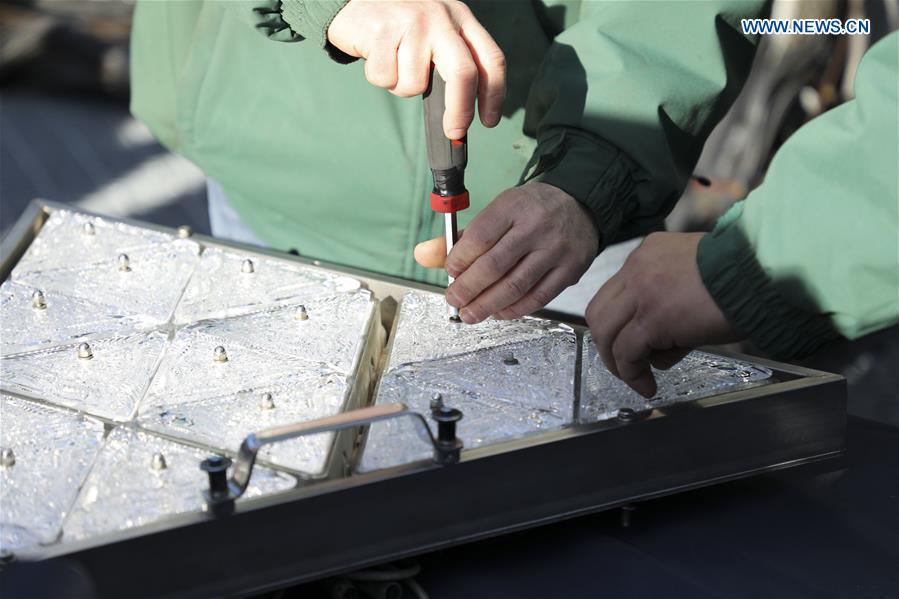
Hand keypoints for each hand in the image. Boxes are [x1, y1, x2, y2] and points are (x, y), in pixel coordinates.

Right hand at [327, 0, 505, 138]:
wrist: (355, 0)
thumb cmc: (399, 24)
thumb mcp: (435, 32)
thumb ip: (451, 61)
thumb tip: (460, 113)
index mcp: (460, 19)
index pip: (490, 60)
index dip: (494, 95)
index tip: (489, 120)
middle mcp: (440, 18)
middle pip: (463, 74)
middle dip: (460, 111)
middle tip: (454, 131)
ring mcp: (411, 23)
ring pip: (415, 84)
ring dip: (401, 86)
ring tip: (394, 63)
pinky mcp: (382, 31)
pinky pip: (386, 78)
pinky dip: (380, 77)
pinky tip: (377, 55)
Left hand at [414, 182, 598, 322]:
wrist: (581, 206)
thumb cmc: (530, 212)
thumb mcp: (498, 212)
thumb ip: (461, 237)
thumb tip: (423, 255)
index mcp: (513, 206)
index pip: (480, 236)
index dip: (459, 260)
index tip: (450, 272)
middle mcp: (536, 226)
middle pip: (495, 265)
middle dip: (468, 288)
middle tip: (454, 300)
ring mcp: (556, 250)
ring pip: (516, 285)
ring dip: (488, 305)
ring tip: (470, 314)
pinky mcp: (570, 270)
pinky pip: (538, 297)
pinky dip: (514, 309)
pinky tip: (498, 312)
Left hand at [586, 232, 740, 397]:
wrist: (765, 271)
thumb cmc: (747, 275)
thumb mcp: (700, 276)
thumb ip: (672, 298)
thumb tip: (662, 343)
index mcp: (649, 252)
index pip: (617, 291)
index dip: (620, 322)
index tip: (631, 343)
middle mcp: (638, 268)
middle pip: (600, 312)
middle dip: (609, 343)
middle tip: (626, 364)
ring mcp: (641, 292)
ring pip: (606, 333)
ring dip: (618, 362)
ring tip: (637, 379)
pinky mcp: (652, 319)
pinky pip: (627, 353)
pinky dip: (632, 374)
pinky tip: (647, 387)